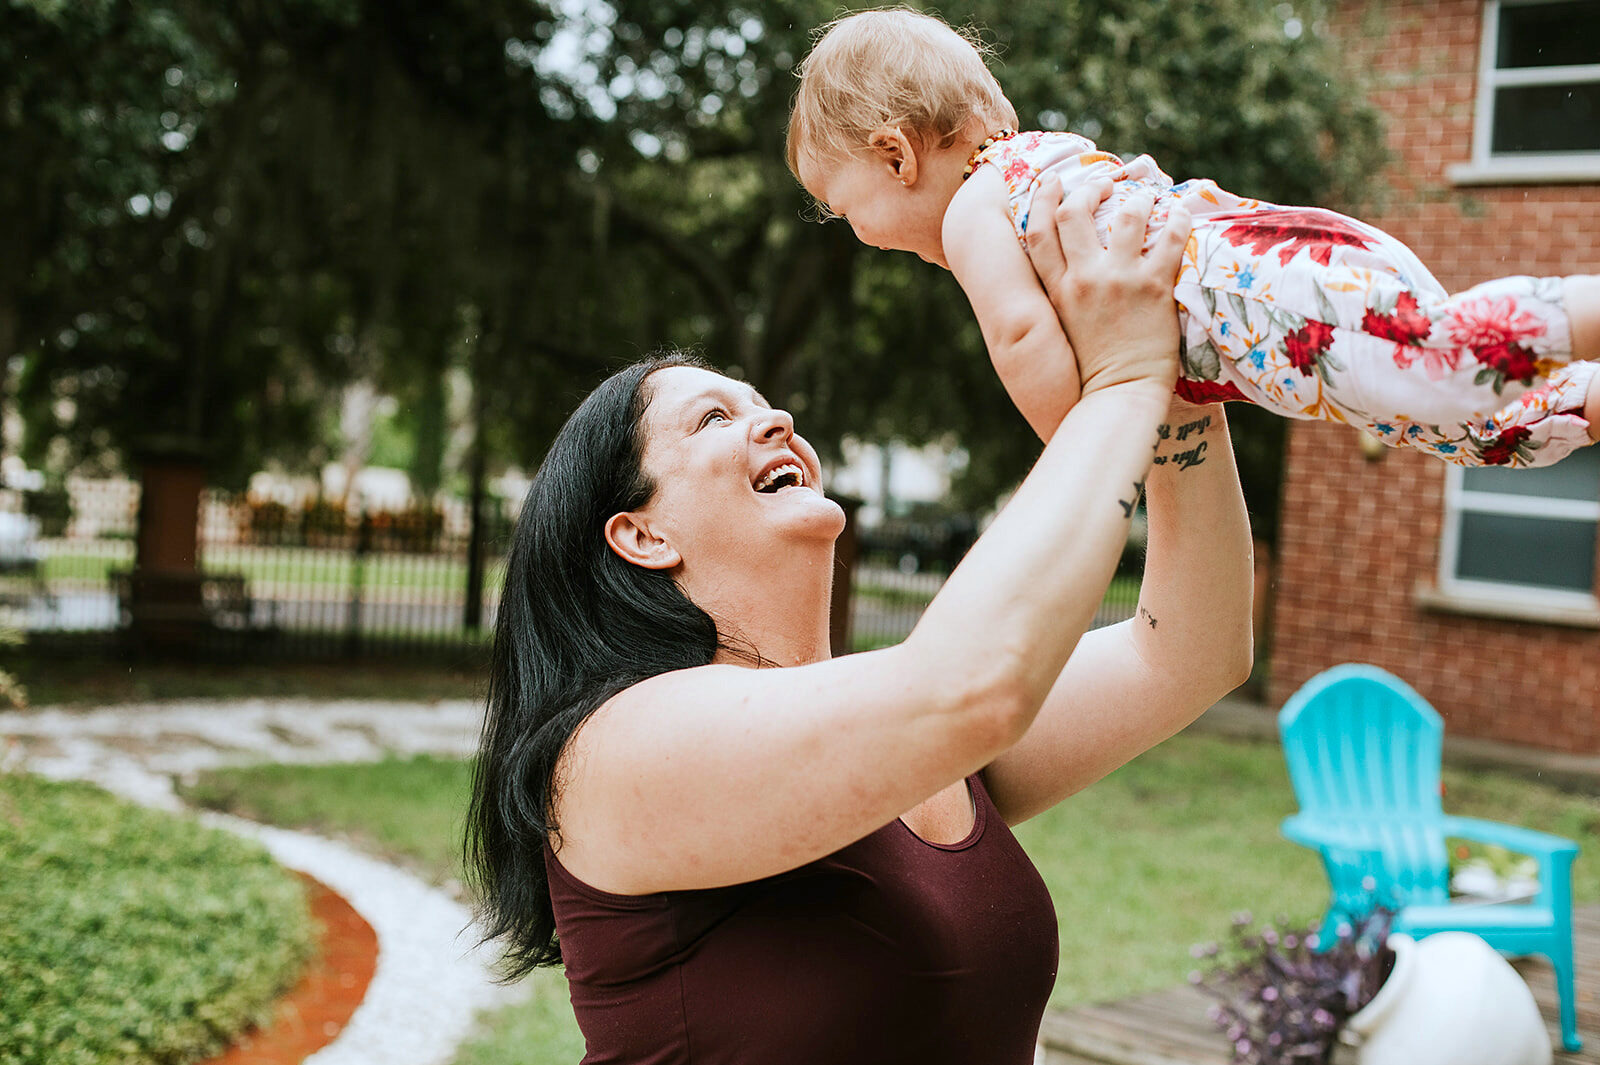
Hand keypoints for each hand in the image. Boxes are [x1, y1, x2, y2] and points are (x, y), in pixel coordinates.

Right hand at [1024, 176, 1190, 398]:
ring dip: (1138, 199)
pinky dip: (1177, 218)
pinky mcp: (1154, 288)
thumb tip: (1067, 266)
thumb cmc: (1092, 366)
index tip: (1054, 181)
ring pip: (1126, 215)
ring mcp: (1119, 281)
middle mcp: (1082, 280)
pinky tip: (1180, 213)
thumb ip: (1061, 293)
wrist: (1120, 394)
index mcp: (1056, 290)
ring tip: (1147, 198)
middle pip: (1074, 212)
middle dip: (1089, 189)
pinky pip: (1170, 237)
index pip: (1038, 231)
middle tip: (1104, 186)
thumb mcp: (1062, 326)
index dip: (1042, 198)